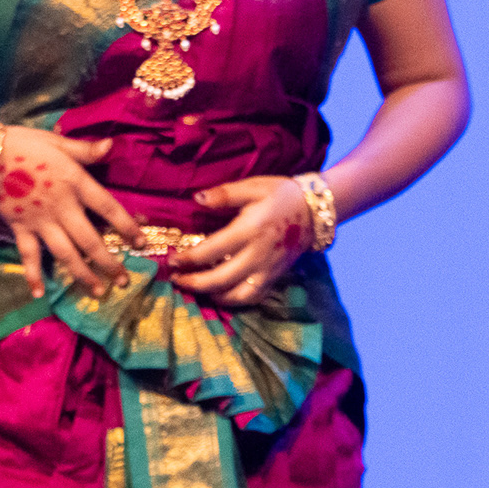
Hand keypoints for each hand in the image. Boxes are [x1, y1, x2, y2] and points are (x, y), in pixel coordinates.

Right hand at [0, 128, 142, 298]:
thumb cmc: (24, 144)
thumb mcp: (58, 142)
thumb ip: (85, 150)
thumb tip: (111, 146)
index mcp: (75, 183)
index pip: (108, 208)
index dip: (127, 226)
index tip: (142, 242)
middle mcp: (62, 206)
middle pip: (90, 240)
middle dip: (108, 262)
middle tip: (123, 280)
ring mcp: (40, 221)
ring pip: (66, 253)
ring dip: (82, 274)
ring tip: (97, 292)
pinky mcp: (20, 228)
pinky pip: (29, 256)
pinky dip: (33, 275)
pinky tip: (39, 294)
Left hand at [167, 177, 313, 305]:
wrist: (315, 212)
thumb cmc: (281, 194)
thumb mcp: (254, 186)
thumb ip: (225, 194)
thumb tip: (197, 199)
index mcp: (250, 230)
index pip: (212, 250)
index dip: (188, 259)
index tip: (172, 260)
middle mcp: (258, 254)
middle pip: (220, 279)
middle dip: (194, 282)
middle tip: (176, 279)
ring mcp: (268, 270)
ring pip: (237, 295)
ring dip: (212, 296)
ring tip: (194, 289)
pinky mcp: (274, 278)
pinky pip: (253, 297)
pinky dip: (234, 301)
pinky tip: (218, 295)